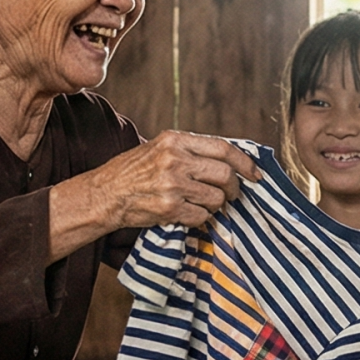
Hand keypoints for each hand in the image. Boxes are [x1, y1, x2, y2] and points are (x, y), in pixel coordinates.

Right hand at [89, 132, 260, 229]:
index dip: (245, 162)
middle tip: (230, 195)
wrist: (105, 194)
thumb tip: (230, 161)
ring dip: (214, 206)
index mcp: (175, 140)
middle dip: (233, 189)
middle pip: (225, 175)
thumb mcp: (159, 148)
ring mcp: (172, 184)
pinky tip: (186, 214)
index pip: (223, 148)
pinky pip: (201, 217)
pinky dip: (199, 219)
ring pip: (216, 198)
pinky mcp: (169, 208)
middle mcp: (175, 159)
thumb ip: (191, 151)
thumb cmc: (133, 172)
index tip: (254, 174)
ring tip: (200, 204)